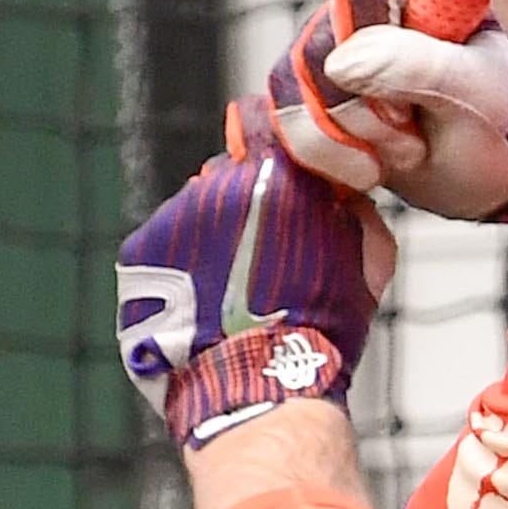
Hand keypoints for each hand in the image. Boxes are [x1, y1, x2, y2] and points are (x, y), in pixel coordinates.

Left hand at [116, 99, 396, 447]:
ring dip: (213, 229)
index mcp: (279, 177)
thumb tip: (348, 195)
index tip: (281, 159)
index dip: (274, 137)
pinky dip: (181, 259)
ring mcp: (174, 216)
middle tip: (266, 242)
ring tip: (231, 279)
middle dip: (248, 196)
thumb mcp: (368, 267)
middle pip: (230, 170)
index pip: (266, 122)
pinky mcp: (139, 249)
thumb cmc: (319, 330)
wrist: (255, 386)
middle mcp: (219, 184)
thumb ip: (361, 214)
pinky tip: (202, 295)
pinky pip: (165, 241)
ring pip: (197, 207)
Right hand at [266, 0, 507, 238]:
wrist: (496, 175)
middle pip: (319, 46)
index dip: (373, 47)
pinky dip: (326, 153)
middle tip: (418, 137)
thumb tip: (341, 61)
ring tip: (408, 152)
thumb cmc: (504, 122)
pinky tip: (369, 170)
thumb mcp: (478, 93)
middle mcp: (370, 6)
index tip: (409, 102)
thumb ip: (420, 66)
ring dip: (351, 136)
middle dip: (365, 110)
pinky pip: (285, 116)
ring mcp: (337, 47)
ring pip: (295, 84)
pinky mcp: (314, 90)